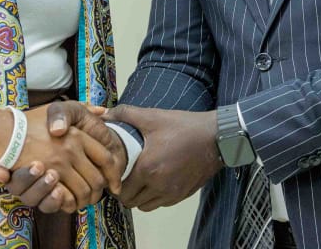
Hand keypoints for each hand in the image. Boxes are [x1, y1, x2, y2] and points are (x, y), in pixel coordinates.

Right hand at [0, 103, 122, 211]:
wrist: (5, 131)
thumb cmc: (33, 120)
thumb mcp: (59, 108)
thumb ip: (83, 109)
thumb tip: (103, 111)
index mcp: (78, 135)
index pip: (106, 159)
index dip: (114, 175)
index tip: (115, 185)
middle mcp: (71, 150)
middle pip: (97, 180)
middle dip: (98, 191)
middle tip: (95, 195)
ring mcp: (58, 166)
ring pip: (83, 192)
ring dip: (85, 199)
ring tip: (82, 199)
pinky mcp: (45, 179)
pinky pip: (66, 198)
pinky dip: (70, 203)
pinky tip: (68, 201)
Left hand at [103, 105, 221, 210]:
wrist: (215, 138)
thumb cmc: (182, 126)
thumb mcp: (153, 117)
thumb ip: (126, 114)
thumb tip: (105, 113)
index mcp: (147, 169)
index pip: (121, 190)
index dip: (115, 183)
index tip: (115, 172)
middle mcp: (158, 186)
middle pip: (131, 202)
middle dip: (125, 191)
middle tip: (124, 177)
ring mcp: (172, 193)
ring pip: (146, 206)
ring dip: (139, 196)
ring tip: (139, 180)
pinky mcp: (182, 196)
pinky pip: (161, 204)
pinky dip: (154, 197)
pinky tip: (156, 181)